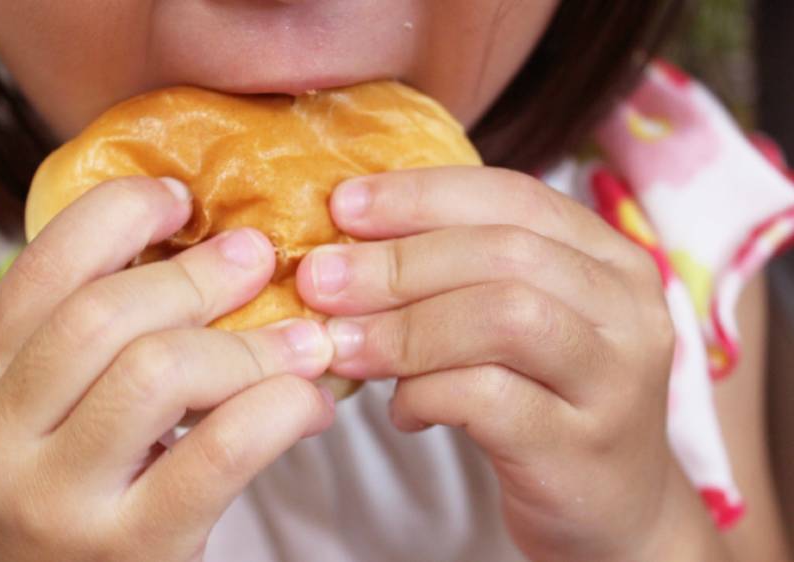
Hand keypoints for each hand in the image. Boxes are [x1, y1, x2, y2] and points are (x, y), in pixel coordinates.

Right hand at [0, 177, 334, 561]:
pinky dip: (279, 407)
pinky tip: (308, 403)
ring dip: (251, 345)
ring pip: (161, 370)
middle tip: (260, 260)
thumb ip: (97, 339)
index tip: (181, 201)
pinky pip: (221, 448)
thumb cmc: (86, 495)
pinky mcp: (128, 550)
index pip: (42, 267)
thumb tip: (213, 241)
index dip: (119, 214)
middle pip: (104, 315)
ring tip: (304, 340)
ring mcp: (53, 501)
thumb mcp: (57, 414)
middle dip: (198, 275)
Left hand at [296, 166, 723, 560]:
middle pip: (506, 252)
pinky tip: (399, 410)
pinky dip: (425, 394)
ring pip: (504, 318)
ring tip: (341, 346)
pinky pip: (489, 400)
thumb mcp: (513, 323)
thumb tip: (345, 246)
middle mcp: (627, 309)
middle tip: (320, 280)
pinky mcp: (580, 450)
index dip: (421, 196)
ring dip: (404, 328)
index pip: (513, 196)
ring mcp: (614, 382)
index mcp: (608, 257)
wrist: (611, 511)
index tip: (343, 206)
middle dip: (398, 262)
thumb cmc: (544, 400)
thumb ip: (458, 275)